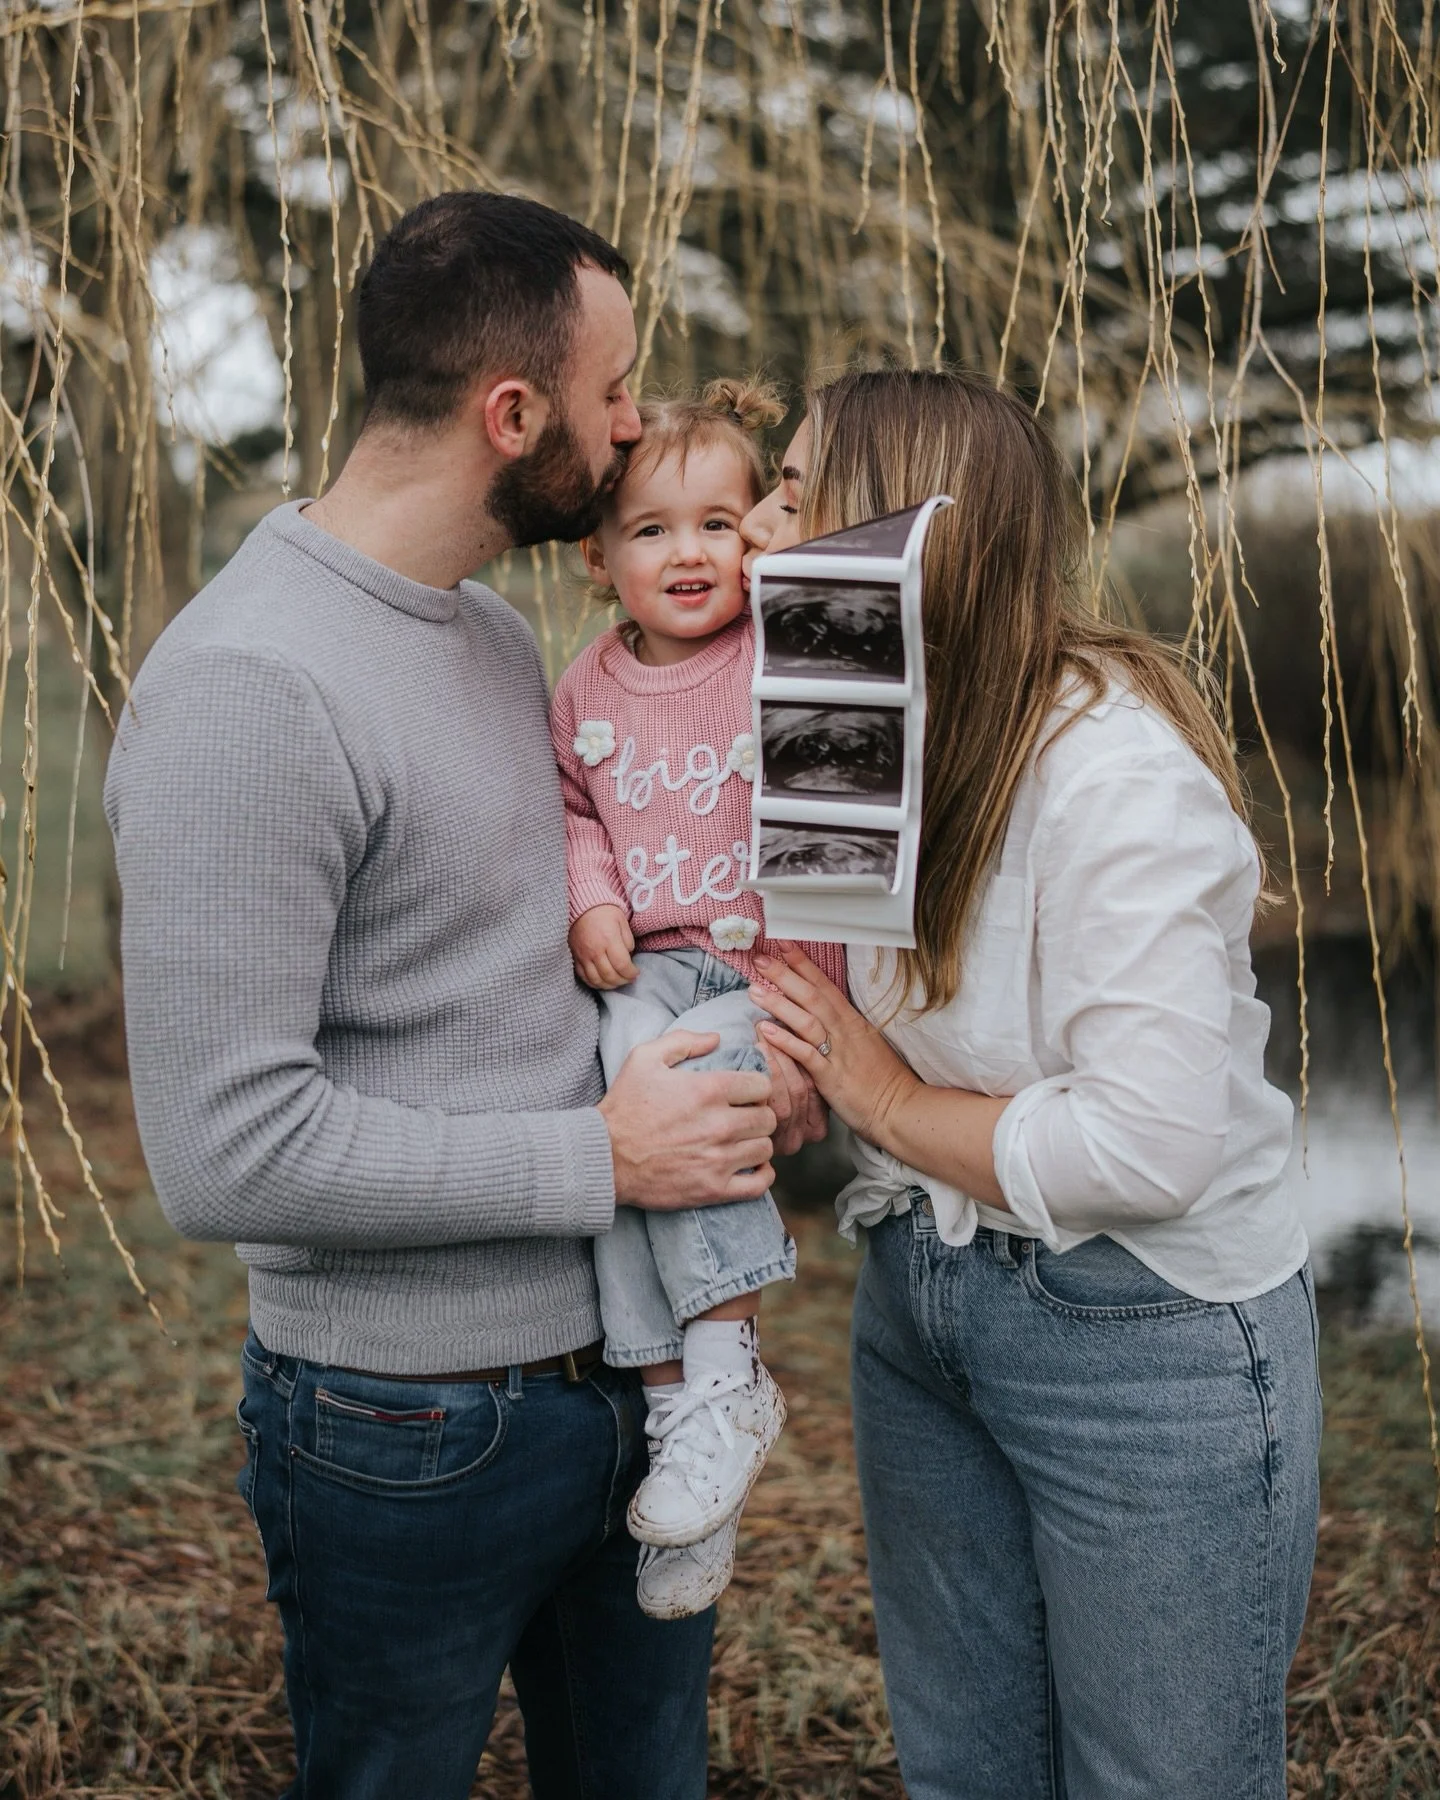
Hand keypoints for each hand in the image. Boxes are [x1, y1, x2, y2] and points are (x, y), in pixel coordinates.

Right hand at [570, 904, 637, 989]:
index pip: (622, 965)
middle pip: (610, 976)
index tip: (636, 972)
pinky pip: (583, 977)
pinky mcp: (575, 957)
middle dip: (622, 981)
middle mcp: (595, 951)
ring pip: (596, 980)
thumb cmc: (604, 911)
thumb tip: (628, 956)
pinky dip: (594, 983)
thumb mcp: (621, 921)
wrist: (580, 905)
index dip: (631, 973)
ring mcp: (583, 956)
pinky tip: (602, 981)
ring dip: (609, 985)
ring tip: (617, 982)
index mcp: (609, 940)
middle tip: (629, 979)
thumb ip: (628, 940)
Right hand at [599, 1031, 777, 1209]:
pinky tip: (751, 1166)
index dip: (755, 1087)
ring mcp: (719, 1159)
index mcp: (708, 1090)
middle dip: (757, 1114)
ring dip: (756, 1142)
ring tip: (742, 1140)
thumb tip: (717, 1038)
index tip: (743, 1093)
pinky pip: (759, 1184)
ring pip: (766, 1148)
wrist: (604, 1157)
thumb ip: (683, 1041)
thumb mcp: (644, 1058)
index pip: (761, 1085)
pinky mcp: (714, 1189)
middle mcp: (720, 1124)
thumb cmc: (624, 1107)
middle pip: (767, 1118)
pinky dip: (762, 1175)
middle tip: (742, 1116)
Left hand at [750, 944, 920, 1149]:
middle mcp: (844, 1031)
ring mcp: (838, 1053)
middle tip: (760, 959)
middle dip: (785, 975)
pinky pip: (806, 1054)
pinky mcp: (831, 1077)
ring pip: (806, 1020)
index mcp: (852, 1021)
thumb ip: (841, 1030)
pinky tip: (766, 1030)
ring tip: (754, 990)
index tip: (783, 944)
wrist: (901, 1108)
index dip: (802, 964)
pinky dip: (786, 1041)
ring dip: (779, 1003)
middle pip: (811, 996)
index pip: (824, 985)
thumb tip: (818, 1016)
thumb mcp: (864, 1045)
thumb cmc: (882, 1080)